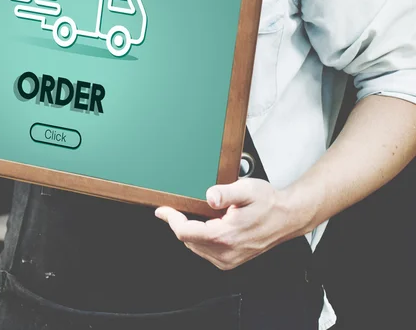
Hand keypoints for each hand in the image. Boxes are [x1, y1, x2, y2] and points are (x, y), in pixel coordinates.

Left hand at [155, 179, 300, 269]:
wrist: (287, 217)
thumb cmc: (269, 203)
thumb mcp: (247, 189)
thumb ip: (226, 193)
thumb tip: (210, 196)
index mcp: (226, 236)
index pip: (186, 232)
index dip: (171, 219)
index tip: (162, 210)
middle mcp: (226, 252)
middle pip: (188, 240)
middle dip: (180, 223)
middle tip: (178, 207)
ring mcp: (229, 259)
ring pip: (195, 247)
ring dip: (191, 231)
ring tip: (197, 214)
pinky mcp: (231, 260)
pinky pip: (206, 251)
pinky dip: (200, 238)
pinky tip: (208, 225)